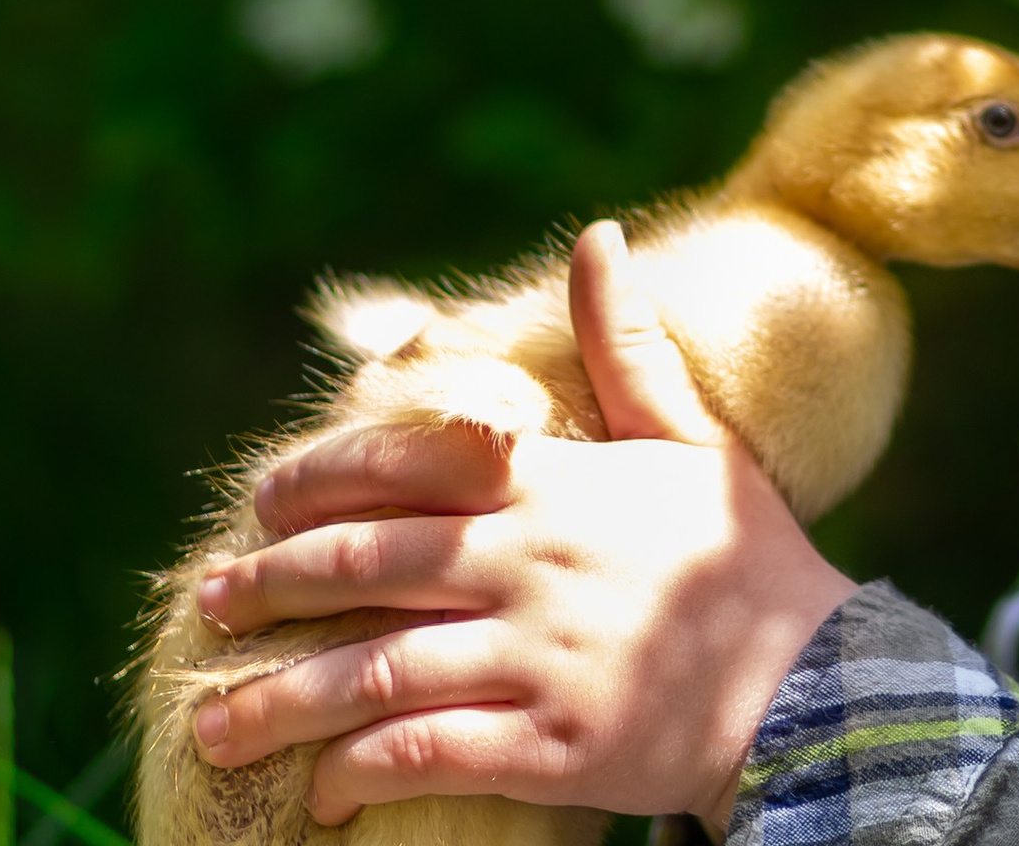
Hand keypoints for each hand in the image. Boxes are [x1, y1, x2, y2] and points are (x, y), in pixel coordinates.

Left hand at [191, 222, 856, 829]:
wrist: (810, 680)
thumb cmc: (740, 550)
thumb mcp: (685, 432)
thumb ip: (622, 343)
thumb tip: (595, 233)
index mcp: (551, 486)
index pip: (406, 468)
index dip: (318, 483)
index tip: (257, 504)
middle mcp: (530, 563)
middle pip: (367, 570)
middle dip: (272, 587)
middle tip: (208, 604)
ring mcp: (536, 658)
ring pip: (375, 673)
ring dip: (282, 701)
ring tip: (216, 723)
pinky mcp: (549, 746)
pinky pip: (427, 756)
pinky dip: (361, 771)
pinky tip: (323, 786)